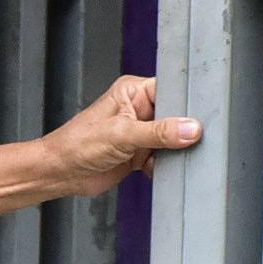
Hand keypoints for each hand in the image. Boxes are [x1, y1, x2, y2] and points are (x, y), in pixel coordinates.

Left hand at [50, 73, 202, 186]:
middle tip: (190, 140)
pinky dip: (163, 165)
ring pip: (171, 139)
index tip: (201, 116)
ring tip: (170, 155)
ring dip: (173, 151)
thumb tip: (190, 129)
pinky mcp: (139, 154)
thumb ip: (159, 132)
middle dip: (182, 130)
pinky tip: (155, 167)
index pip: (171, 89)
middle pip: (175, 116)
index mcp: (133, 92)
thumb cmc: (77, 144)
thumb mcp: (122, 134)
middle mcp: (139, 110)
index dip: (186, 103)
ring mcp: (140, 132)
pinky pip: (163, 158)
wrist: (61, 173)